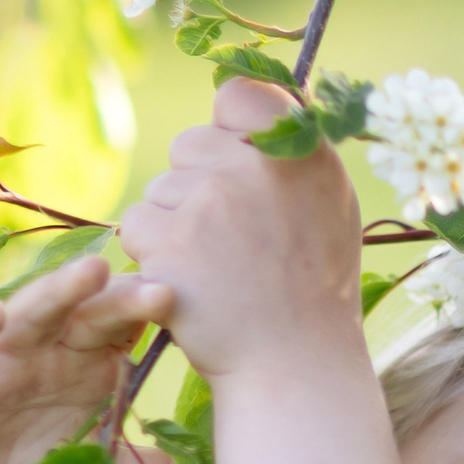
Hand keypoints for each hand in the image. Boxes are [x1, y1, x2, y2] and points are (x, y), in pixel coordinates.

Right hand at [0, 255, 192, 463]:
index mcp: (86, 363)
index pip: (126, 327)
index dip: (155, 315)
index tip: (201, 308)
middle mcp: (48, 350)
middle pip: (90, 314)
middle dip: (125, 299)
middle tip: (166, 289)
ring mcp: (0, 359)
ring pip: (32, 315)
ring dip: (60, 292)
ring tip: (94, 271)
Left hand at [117, 77, 365, 382]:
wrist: (294, 368)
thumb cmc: (311, 294)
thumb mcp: (328, 210)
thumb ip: (292, 157)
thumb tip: (244, 104)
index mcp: (303, 155)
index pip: (241, 95)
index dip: (229, 129)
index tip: (237, 163)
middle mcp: (257, 167)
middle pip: (190, 146)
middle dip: (197, 186)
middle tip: (233, 243)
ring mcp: (210, 201)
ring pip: (160, 190)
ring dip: (174, 227)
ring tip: (219, 272)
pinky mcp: (170, 240)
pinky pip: (135, 226)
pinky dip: (152, 257)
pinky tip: (190, 287)